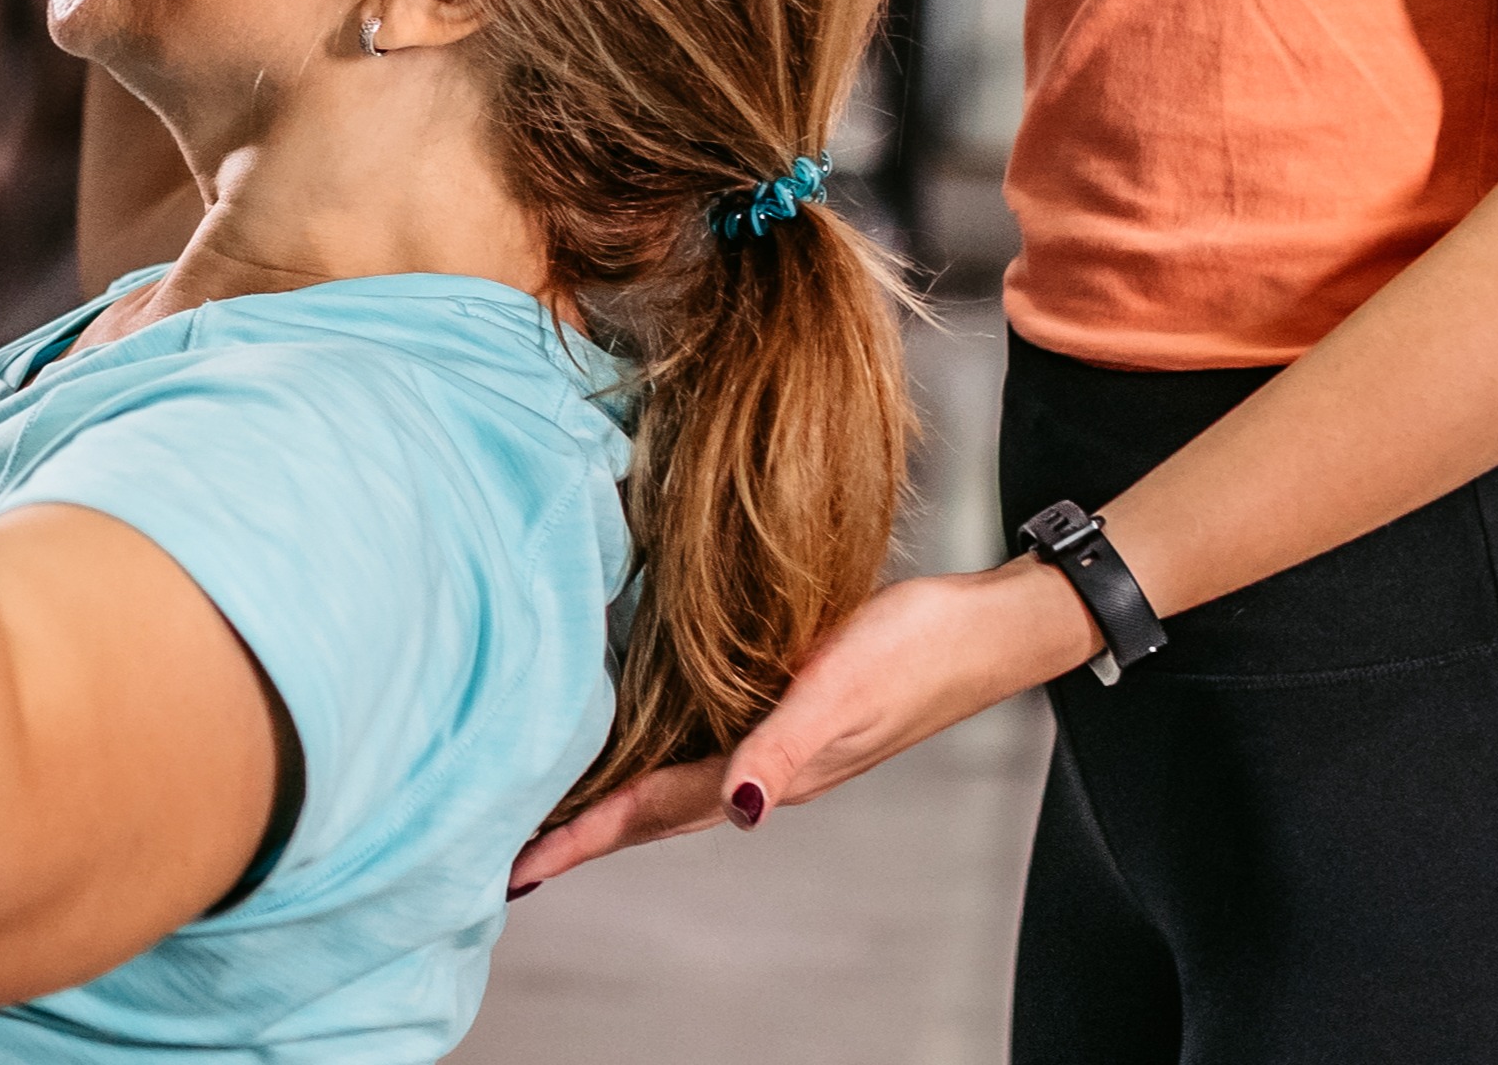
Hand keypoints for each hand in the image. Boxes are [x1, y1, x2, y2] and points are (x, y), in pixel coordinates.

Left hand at [505, 561, 1093, 893]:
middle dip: (582, 835)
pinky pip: (699, 749)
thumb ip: (782, 749)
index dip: (579, 839)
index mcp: (767, 770)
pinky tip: (638, 741)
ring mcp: (777, 743)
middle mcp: (764, 767)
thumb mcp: (841, 691)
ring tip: (556, 811)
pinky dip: (655, 760)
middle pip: (650, 813)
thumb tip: (737, 814)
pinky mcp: (787, 709)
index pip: (647, 812)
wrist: (985, 628)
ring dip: (614, 803)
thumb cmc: (916, 650)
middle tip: (512, 855)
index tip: (515, 869)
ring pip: (672, 786)